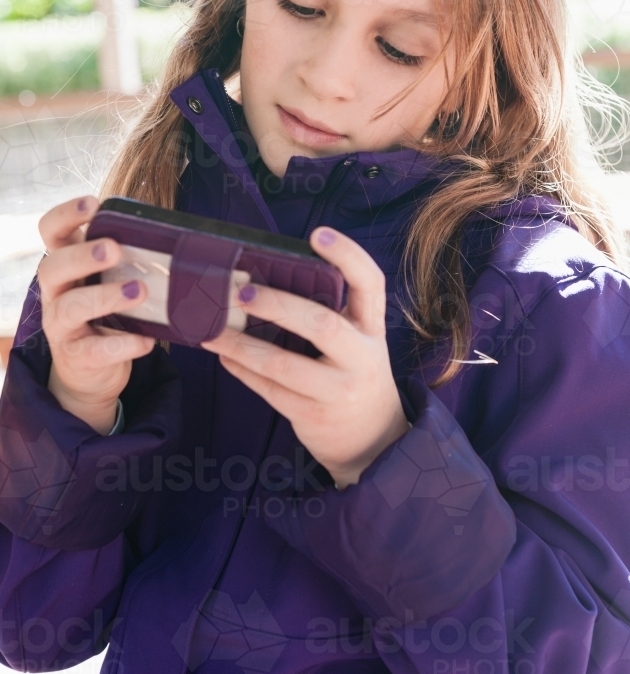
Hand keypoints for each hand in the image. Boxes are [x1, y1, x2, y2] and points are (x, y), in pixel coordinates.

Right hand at [37, 195, 154, 433]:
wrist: (90, 371)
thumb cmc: (106, 313)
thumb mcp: (109, 281)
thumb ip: (127, 259)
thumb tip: (173, 235)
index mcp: (65, 265)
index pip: (51, 232)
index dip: (65, 215)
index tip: (92, 204)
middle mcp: (55, 292)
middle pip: (52, 267)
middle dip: (82, 256)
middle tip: (113, 249)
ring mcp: (61, 326)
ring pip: (71, 307)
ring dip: (105, 296)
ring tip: (139, 290)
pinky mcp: (76, 356)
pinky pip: (95, 349)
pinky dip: (122, 344)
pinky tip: (146, 340)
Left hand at [201, 227, 409, 488]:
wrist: (373, 438)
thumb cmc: (352, 371)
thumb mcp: (357, 339)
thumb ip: (329, 311)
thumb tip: (265, 277)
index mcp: (371, 326)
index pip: (370, 282)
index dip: (348, 255)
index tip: (318, 234)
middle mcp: (361, 356)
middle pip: (321, 324)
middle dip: (277, 305)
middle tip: (240, 292)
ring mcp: (339, 389)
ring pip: (284, 365)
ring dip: (242, 345)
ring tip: (212, 329)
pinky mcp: (314, 415)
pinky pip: (270, 390)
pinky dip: (242, 370)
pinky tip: (223, 354)